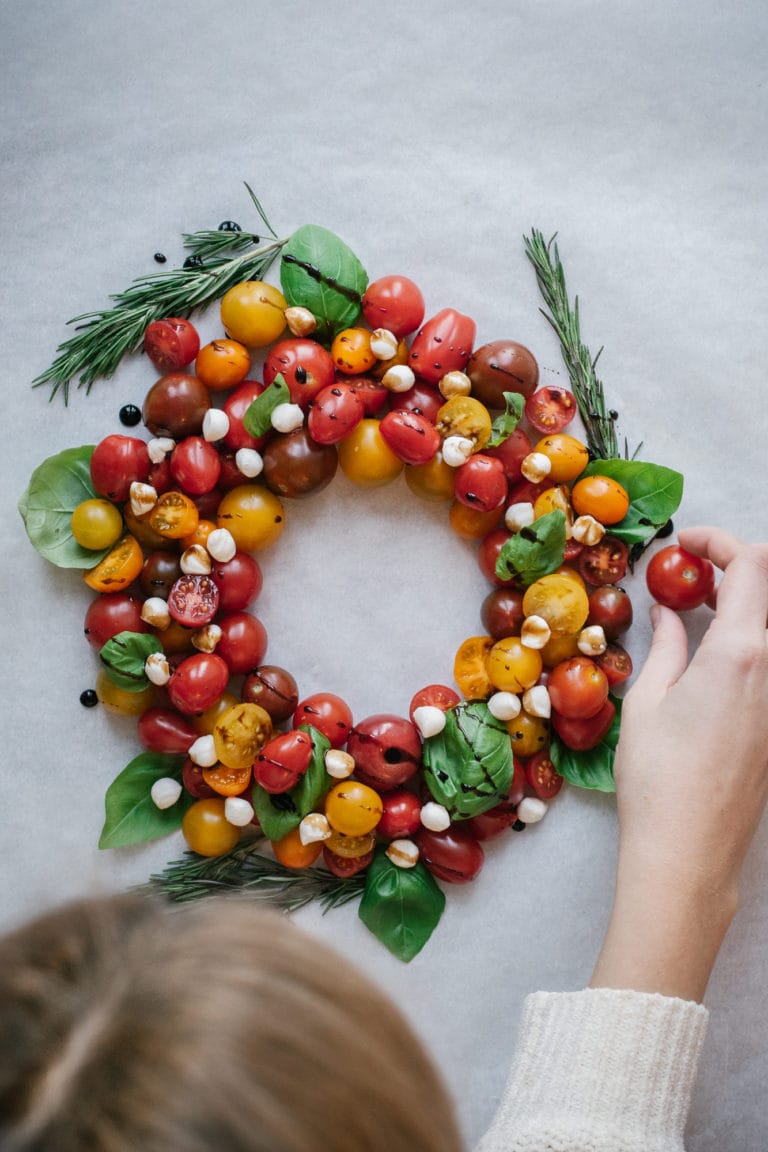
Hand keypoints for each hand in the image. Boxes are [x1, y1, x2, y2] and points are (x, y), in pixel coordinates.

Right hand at [591, 527, 767, 1000]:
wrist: (689, 853)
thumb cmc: (658, 779)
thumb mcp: (648, 702)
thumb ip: (667, 645)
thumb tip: (670, 612)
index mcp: (741, 654)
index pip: (751, 565)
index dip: (719, 541)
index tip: (686, 543)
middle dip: (736, 568)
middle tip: (692, 574)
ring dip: (746, 607)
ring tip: (700, 609)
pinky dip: (750, 642)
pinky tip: (715, 655)